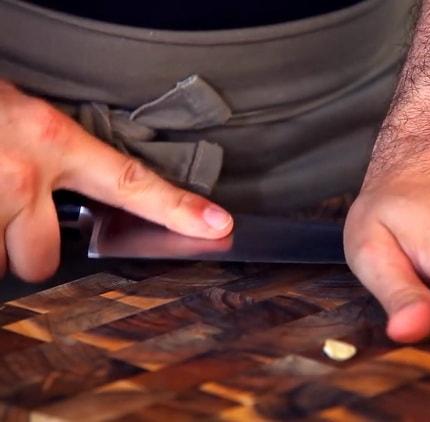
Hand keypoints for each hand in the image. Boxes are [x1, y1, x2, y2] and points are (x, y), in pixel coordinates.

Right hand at [0, 81, 232, 280]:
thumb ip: (59, 150)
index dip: (176, 208)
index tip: (216, 225)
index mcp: (54, 139)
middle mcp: (25, 175)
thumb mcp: (26, 115)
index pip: (130, 181)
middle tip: (17, 220)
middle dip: (34, 251)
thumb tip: (75, 185)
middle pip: (46, 258)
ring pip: (5, 264)